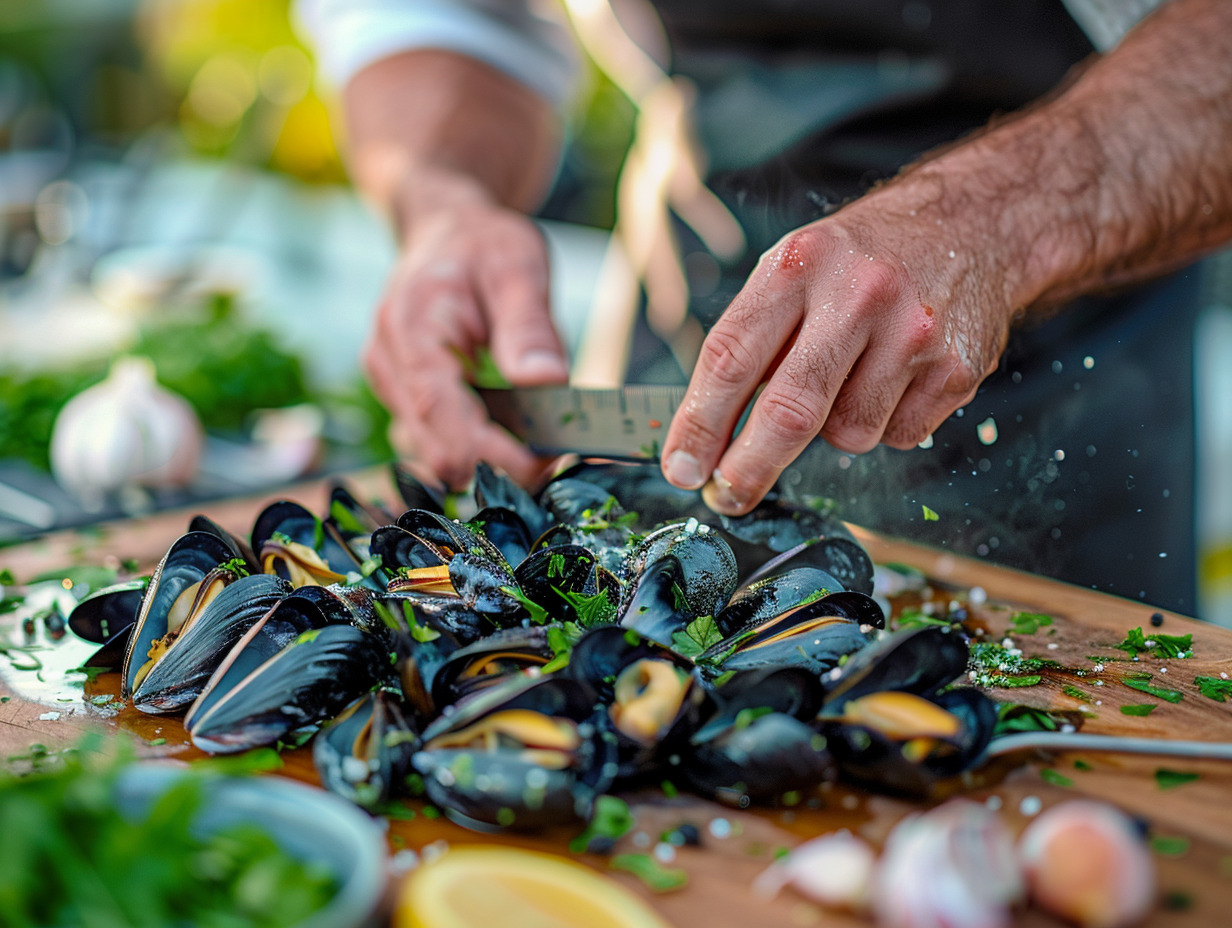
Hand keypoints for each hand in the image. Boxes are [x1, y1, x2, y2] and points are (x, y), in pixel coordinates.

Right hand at [364, 192, 568, 488]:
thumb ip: (530, 328)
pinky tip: (511, 425)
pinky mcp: (401, 396)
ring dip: (490, 458)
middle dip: (500, 465)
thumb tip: (548, 382)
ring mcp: (389, 384)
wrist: (446, 227)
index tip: (552, 460)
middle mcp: (388, 365)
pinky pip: (438, 440)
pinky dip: (478, 444)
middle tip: (555, 452)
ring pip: (438, 456)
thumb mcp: (519, 268)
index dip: (501, 457)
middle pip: (441, 454)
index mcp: (412, 332)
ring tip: (536, 435)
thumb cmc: (483, 243)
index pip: (448, 425)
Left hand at [659, 178, 1021, 513]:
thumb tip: (705, 435)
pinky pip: (896, 435)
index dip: (699, 423)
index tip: (681, 469)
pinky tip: (895, 377)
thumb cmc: (860, 259)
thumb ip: (752, 340)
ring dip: (834, 428)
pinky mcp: (955, 369)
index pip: (731, 358)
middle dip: (747, 468)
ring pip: (847, 434)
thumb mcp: (794, 268)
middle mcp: (857, 295)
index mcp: (798, 265)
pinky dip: (884, 423)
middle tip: (726, 497)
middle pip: (788, 411)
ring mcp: (913, 333)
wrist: (972, 222)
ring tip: (852, 375)